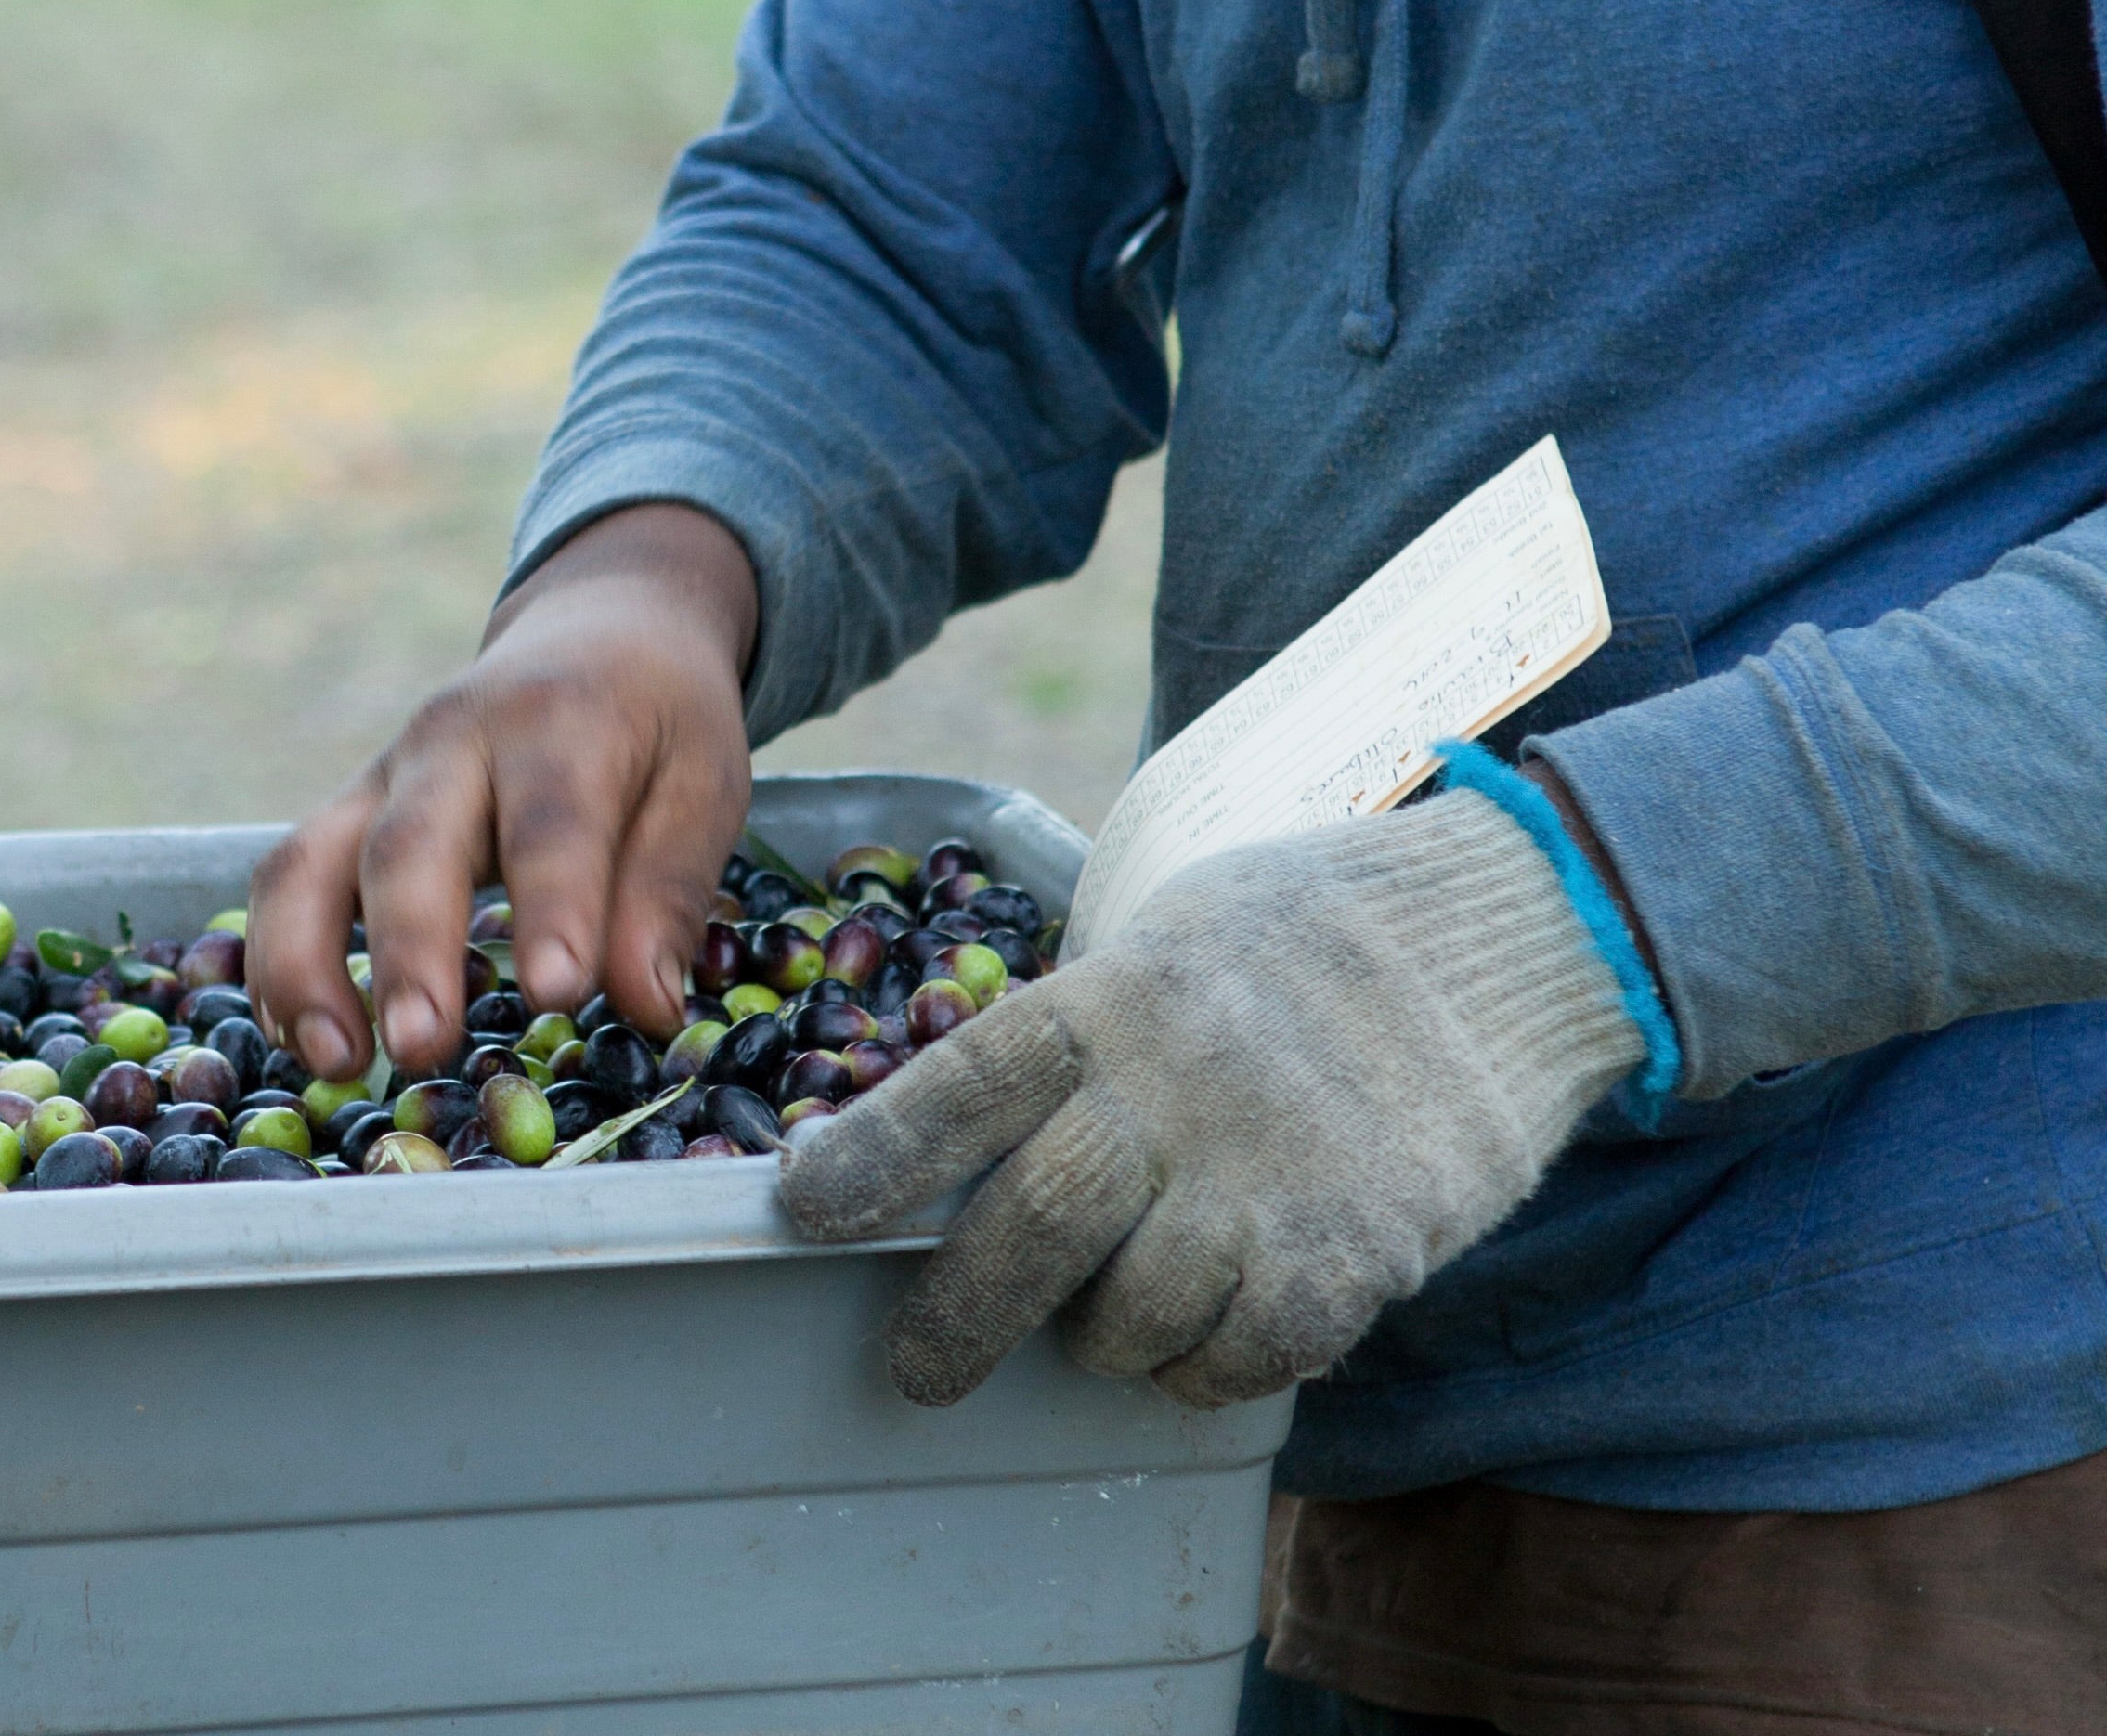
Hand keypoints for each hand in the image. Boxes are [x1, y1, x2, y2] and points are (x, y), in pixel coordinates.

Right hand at [249, 502, 758, 1078]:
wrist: (596, 630)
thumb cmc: (656, 721)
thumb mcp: (701, 782)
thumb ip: (669, 893)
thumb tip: (647, 1007)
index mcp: (558, 721)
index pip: (549, 820)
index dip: (553, 908)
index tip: (559, 994)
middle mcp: (453, 741)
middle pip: (411, 842)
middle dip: (410, 949)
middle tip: (421, 1045)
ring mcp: (387, 775)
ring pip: (314, 858)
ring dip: (306, 964)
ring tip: (334, 1062)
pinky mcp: (351, 811)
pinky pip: (290, 878)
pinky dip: (277, 961)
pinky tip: (295, 1041)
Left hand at [779, 790, 1642, 1408]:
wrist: (1505, 935)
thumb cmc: (1309, 938)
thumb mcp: (1174, 939)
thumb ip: (1085, 1032)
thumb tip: (973, 1135)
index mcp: (1118, 996)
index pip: (969, 1081)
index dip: (878, 1150)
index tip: (800, 1205)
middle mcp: (1178, 1083)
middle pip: (1033, 1222)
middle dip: (956, 1313)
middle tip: (918, 1368)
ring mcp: (1268, 1171)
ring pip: (1131, 1312)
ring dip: (1099, 1341)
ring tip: (1101, 1327)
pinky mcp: (1358, 1245)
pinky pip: (1244, 1355)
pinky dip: (1206, 1369)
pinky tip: (1206, 1341)